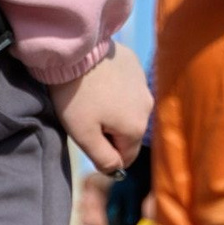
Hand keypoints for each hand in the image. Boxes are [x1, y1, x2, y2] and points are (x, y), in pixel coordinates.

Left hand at [50, 43, 150, 174]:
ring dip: (112, 111)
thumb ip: (102, 158)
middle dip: (109, 133)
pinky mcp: (135, 67)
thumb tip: (116, 171)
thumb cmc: (76, 97)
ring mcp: (143, 85)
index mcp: (135, 128)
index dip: (106, 155)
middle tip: (84, 119)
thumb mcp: (83, 135)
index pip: (126, 157)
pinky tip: (97, 82)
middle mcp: (147, 107)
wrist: (76, 53)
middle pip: (127, 133)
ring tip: (89, 100)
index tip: (88, 142)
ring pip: (128, 110)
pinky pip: (127, 88)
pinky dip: (114, 90)